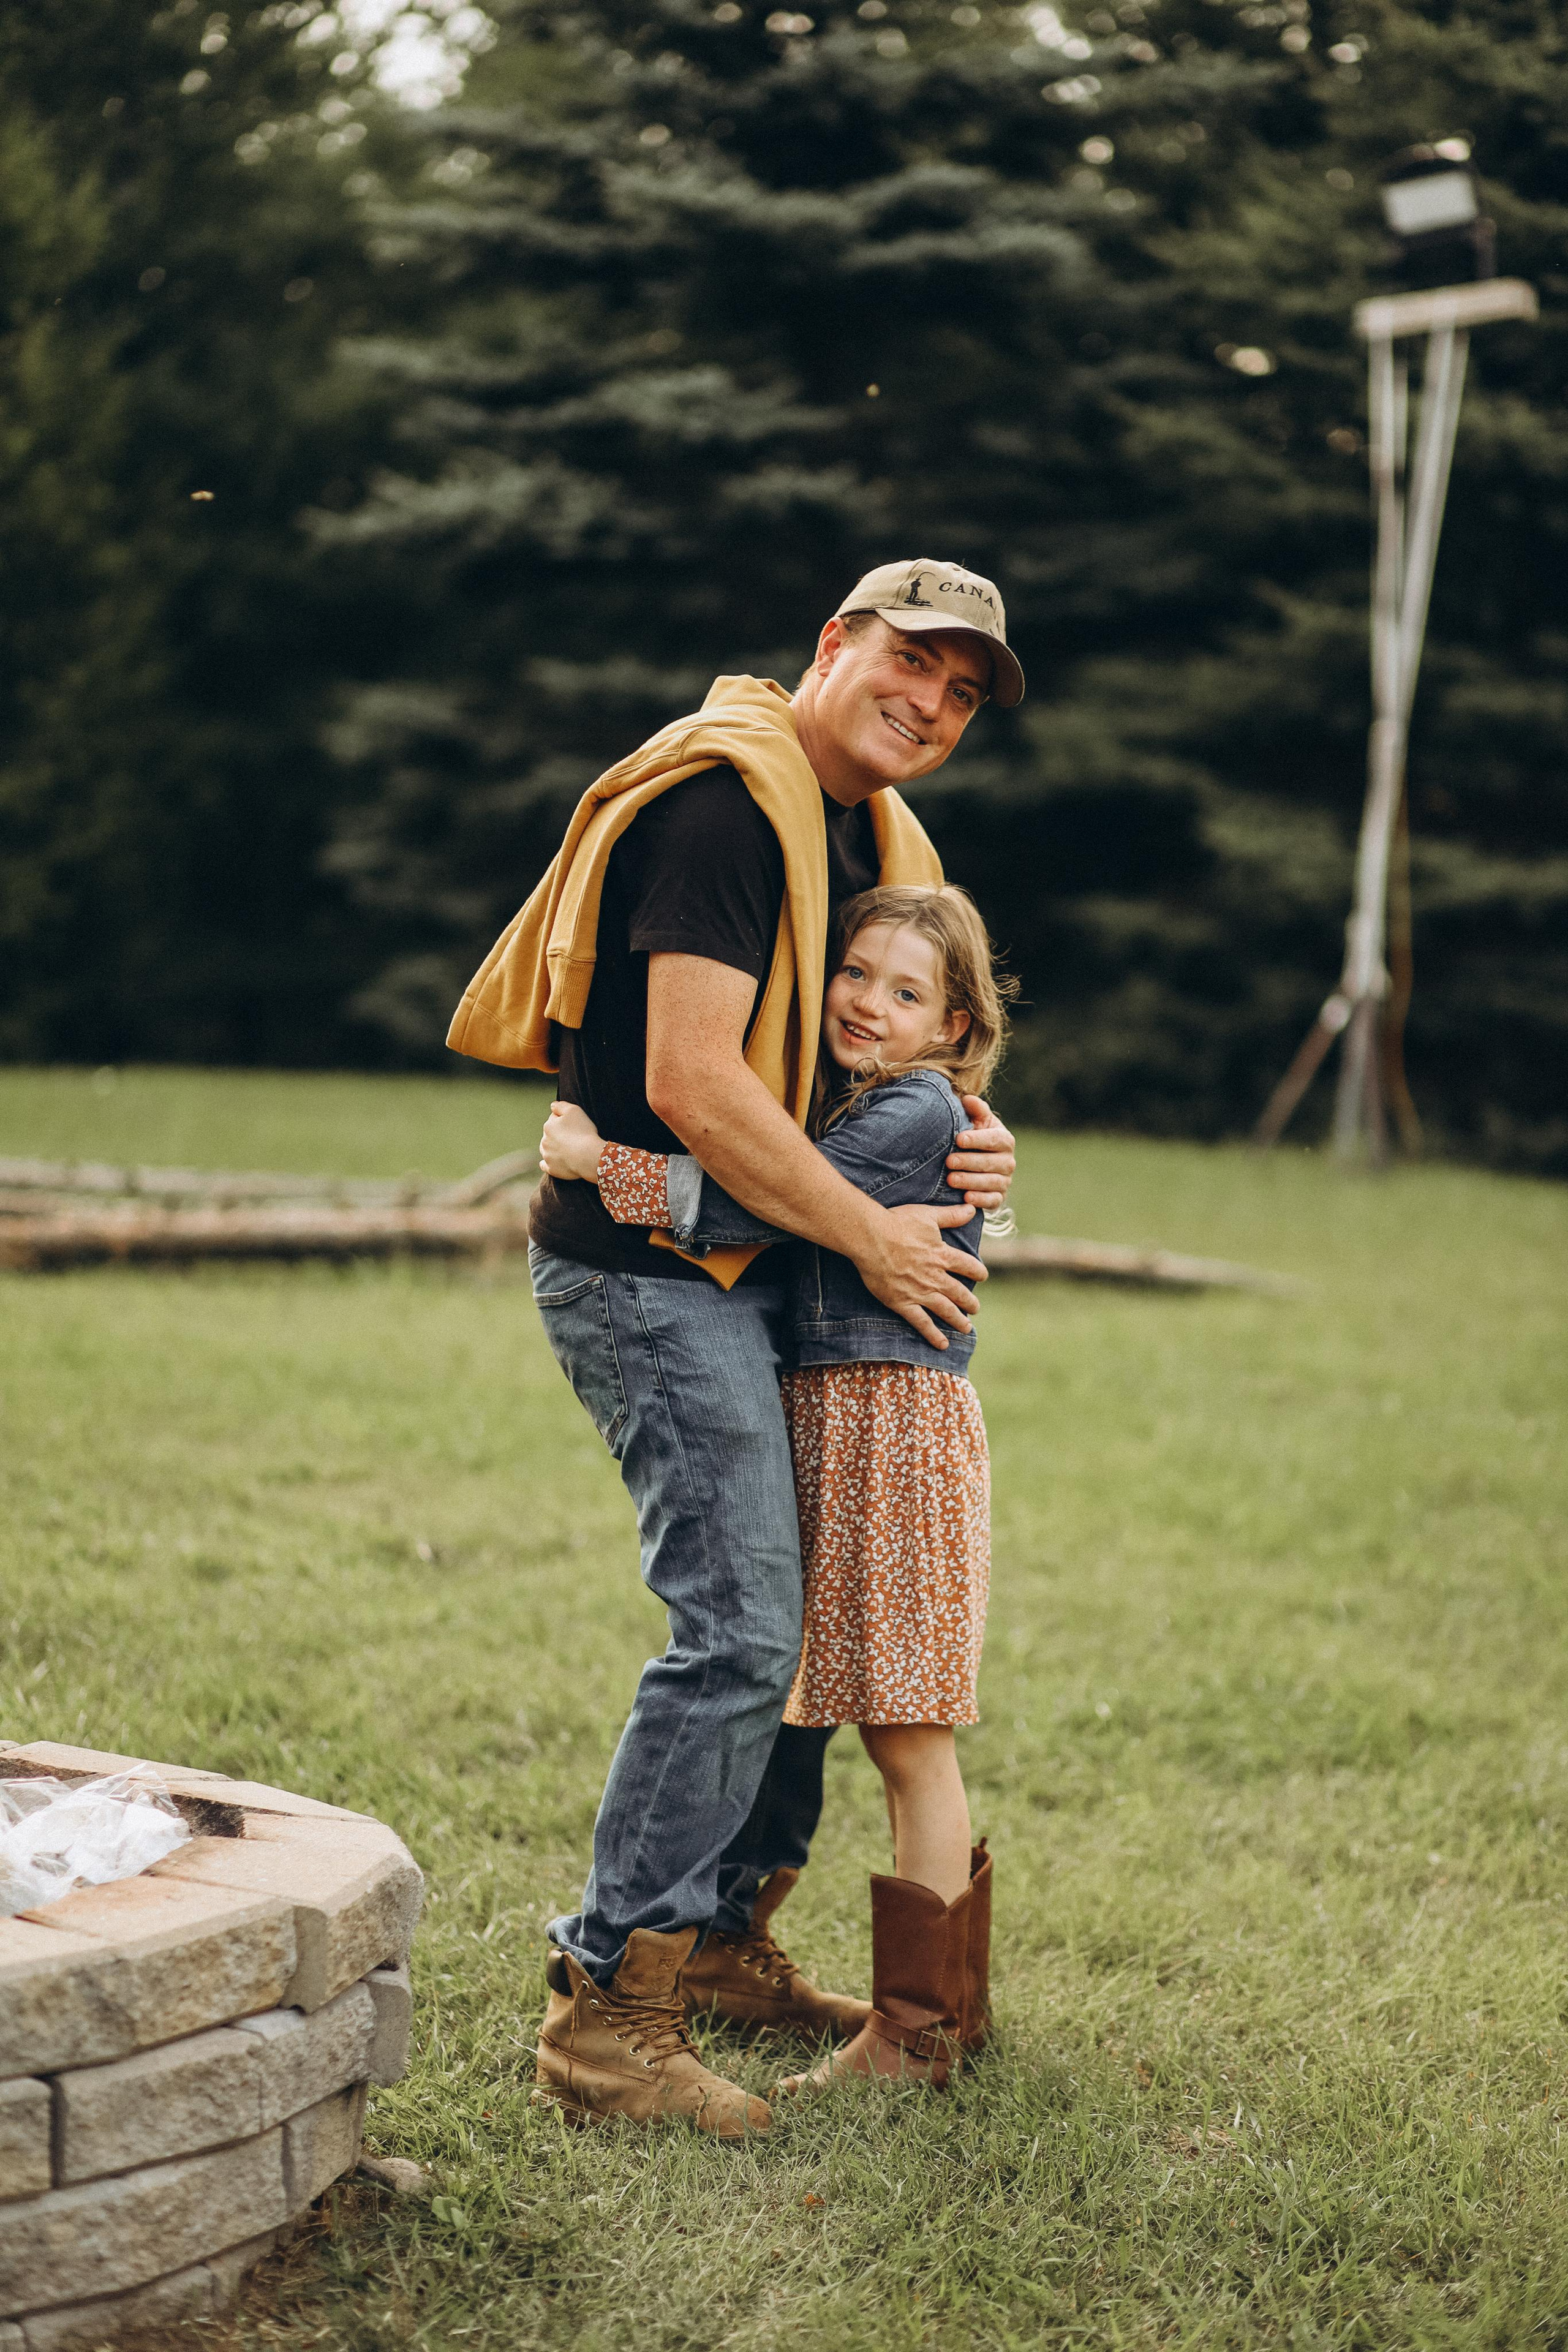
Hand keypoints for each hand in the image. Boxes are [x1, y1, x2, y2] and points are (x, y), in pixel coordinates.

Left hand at [539, 1101, 605, 1182]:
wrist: (588, 1156)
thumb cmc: (583, 1132)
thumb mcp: (574, 1110)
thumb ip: (561, 1105)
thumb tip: (552, 1106)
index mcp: (548, 1126)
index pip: (554, 1119)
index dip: (565, 1120)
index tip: (575, 1124)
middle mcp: (544, 1141)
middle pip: (550, 1135)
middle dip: (558, 1135)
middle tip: (573, 1137)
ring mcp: (547, 1156)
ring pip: (546, 1149)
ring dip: (553, 1148)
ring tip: (566, 1149)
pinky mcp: (551, 1169)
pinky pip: (546, 1165)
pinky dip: (549, 1163)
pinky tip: (554, 1162)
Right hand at [855, 1202, 987, 1349]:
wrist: (870, 1237)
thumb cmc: (897, 1222)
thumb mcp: (928, 1215)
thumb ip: (951, 1215)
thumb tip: (972, 1209)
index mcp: (943, 1255)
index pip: (969, 1267)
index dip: (979, 1272)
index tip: (982, 1276)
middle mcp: (935, 1276)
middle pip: (960, 1293)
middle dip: (970, 1303)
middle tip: (975, 1308)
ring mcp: (920, 1292)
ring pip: (946, 1310)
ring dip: (958, 1321)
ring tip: (966, 1328)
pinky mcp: (903, 1303)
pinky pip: (922, 1323)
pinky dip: (933, 1335)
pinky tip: (942, 1344)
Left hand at [947, 1095, 1014, 1214]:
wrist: (977, 1163)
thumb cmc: (975, 1137)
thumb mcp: (977, 1122)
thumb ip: (975, 1110)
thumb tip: (967, 1099)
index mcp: (1005, 1140)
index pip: (994, 1139)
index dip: (977, 1139)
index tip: (959, 1139)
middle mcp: (1008, 1161)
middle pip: (990, 1162)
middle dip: (969, 1162)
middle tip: (949, 1161)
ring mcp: (1005, 1180)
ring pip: (991, 1182)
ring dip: (970, 1181)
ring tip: (951, 1180)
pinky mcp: (999, 1197)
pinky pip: (993, 1200)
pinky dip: (980, 1200)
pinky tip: (966, 1198)